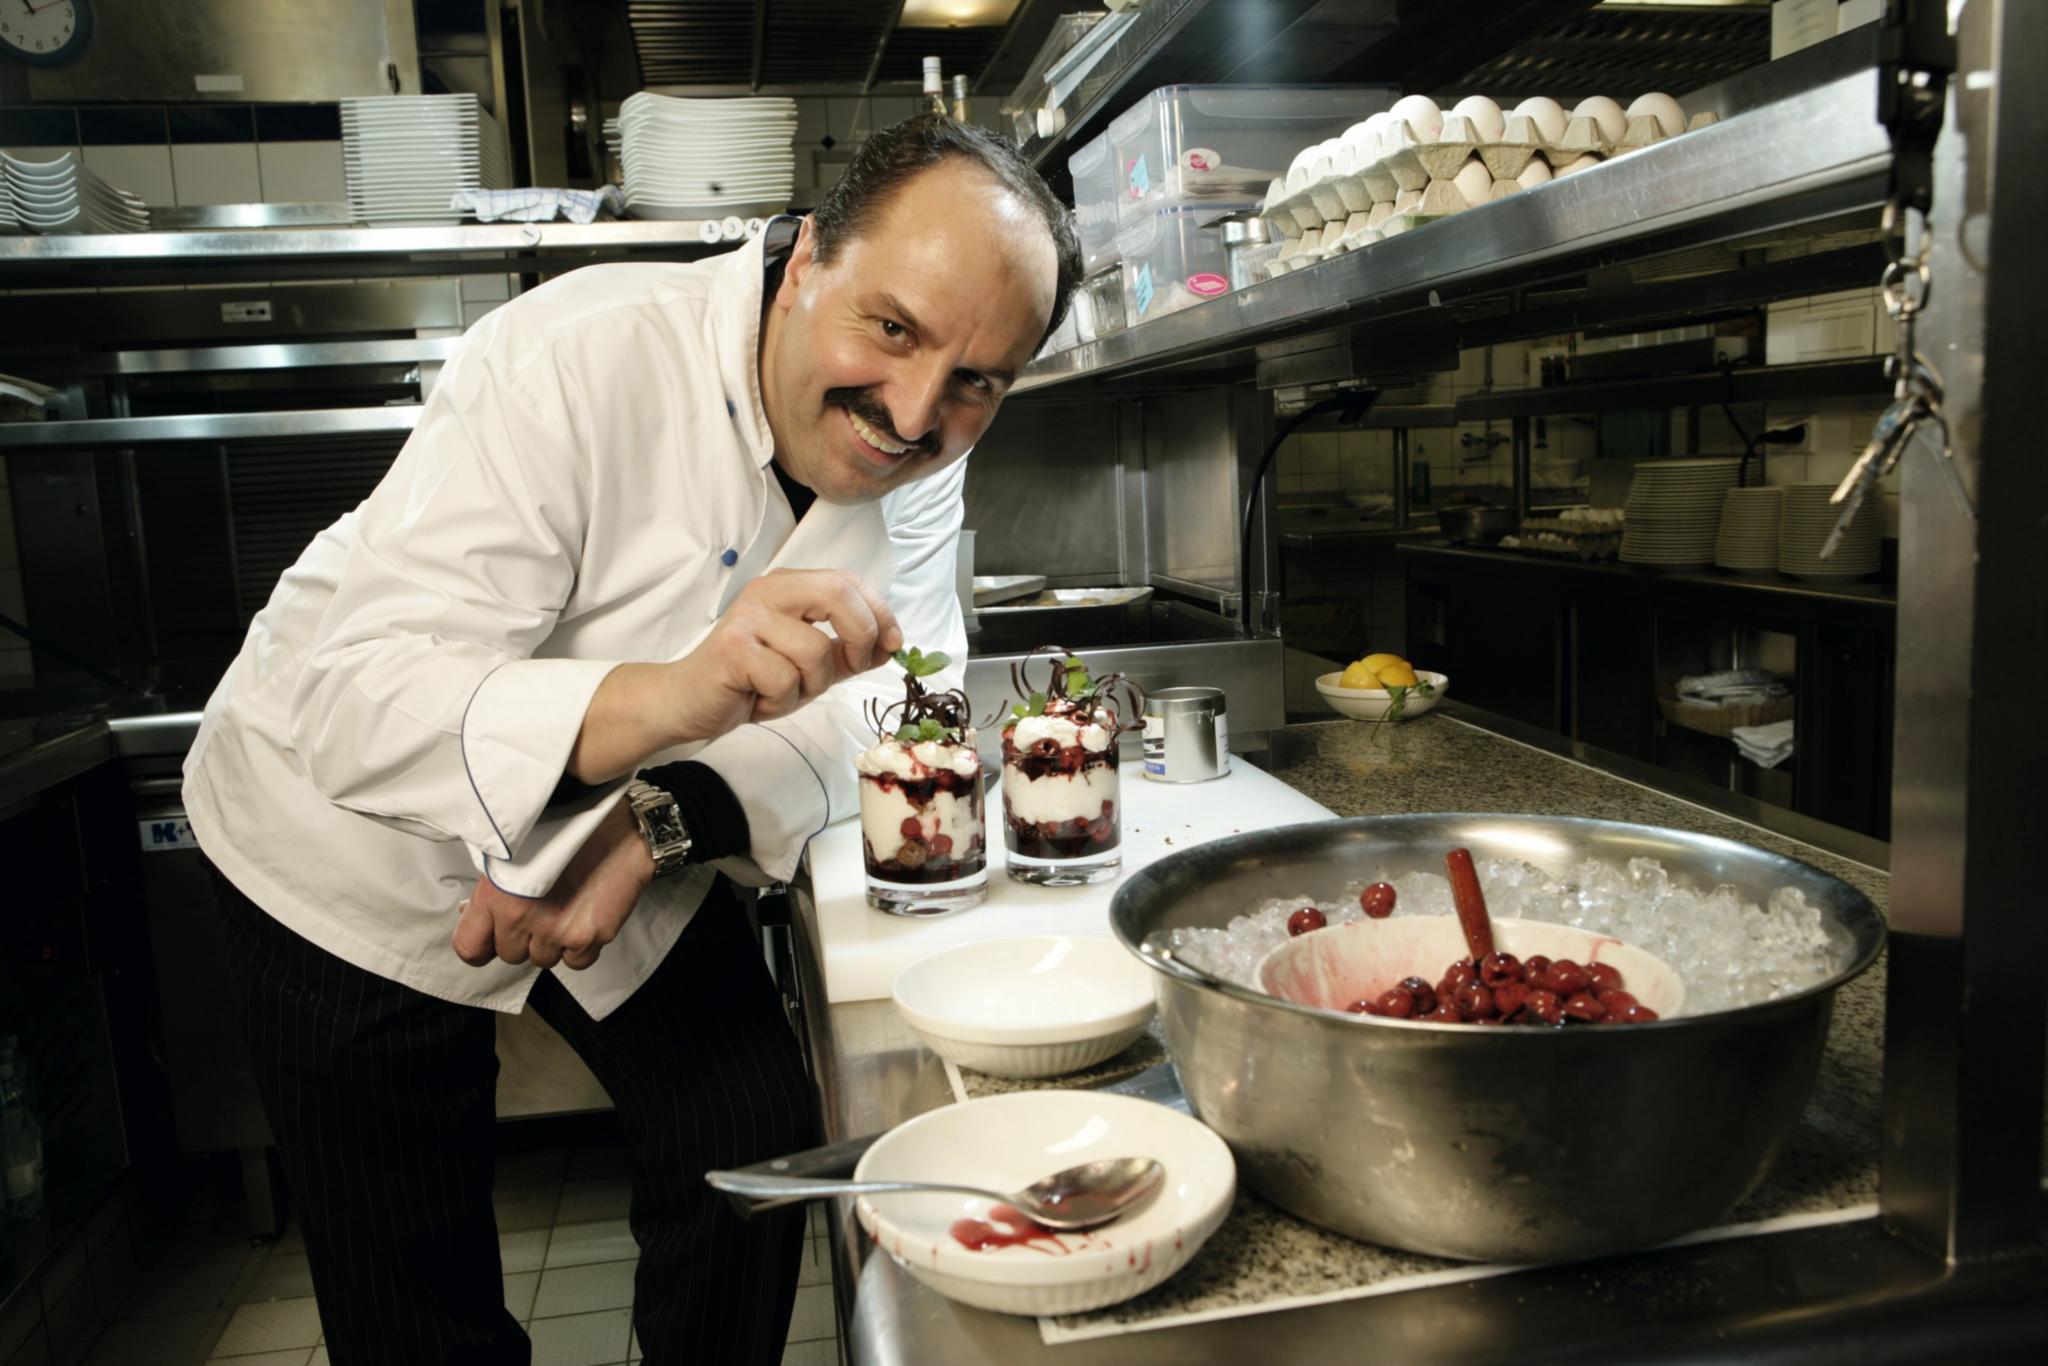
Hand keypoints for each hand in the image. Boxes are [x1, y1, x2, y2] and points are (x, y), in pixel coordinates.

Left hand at [453, 799, 652, 969]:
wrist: (621, 830)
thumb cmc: (570, 833)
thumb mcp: (516, 854)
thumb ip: (492, 889)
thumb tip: (473, 913)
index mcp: (498, 894)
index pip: (469, 947)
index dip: (480, 945)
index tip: (489, 940)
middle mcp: (524, 916)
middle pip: (510, 955)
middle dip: (522, 939)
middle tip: (539, 911)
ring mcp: (557, 930)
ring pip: (543, 960)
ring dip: (551, 943)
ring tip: (564, 910)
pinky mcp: (589, 937)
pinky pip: (575, 962)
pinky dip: (579, 948)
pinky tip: (584, 919)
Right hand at [666, 568, 902, 740]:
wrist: (689, 701)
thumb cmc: (751, 681)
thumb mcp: (810, 665)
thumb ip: (847, 651)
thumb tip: (891, 644)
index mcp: (789, 586)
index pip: (848, 582)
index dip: (880, 613)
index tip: (894, 643)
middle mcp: (768, 592)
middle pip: (838, 594)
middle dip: (861, 636)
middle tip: (854, 665)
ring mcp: (749, 617)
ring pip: (816, 651)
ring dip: (811, 685)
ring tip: (782, 690)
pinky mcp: (734, 648)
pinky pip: (786, 679)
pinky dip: (781, 701)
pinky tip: (759, 699)